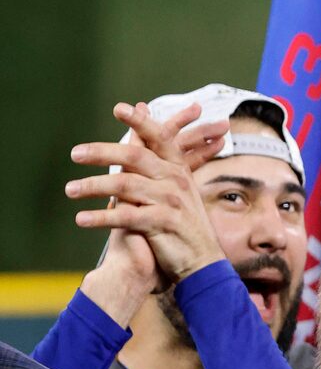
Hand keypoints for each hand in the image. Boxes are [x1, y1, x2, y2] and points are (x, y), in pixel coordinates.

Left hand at [66, 101, 228, 286]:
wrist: (202, 261)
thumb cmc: (182, 223)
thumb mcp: (175, 189)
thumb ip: (157, 163)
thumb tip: (140, 135)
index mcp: (178, 168)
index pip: (159, 137)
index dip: (140, 121)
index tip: (118, 108)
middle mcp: (175, 180)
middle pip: (134, 156)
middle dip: (101, 152)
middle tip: (75, 154)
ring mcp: (170, 201)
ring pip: (124, 185)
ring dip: (93, 186)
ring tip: (70, 190)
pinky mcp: (162, 223)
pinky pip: (126, 216)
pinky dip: (101, 217)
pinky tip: (82, 219)